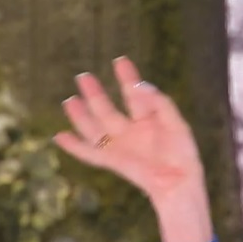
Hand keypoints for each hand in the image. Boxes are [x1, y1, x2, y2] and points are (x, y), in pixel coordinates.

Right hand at [52, 56, 206, 208]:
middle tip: (83, 76)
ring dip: (81, 115)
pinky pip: (90, 153)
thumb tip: (140, 85)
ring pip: (95, 127)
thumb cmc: (183, 153)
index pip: (133, 93)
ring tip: (69, 101)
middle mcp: (131, 130)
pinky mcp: (114, 161)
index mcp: (148, 118)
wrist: (179, 180)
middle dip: (95, 94)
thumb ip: (160, 103)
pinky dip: (74, 146)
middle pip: (107, 108)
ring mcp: (121, 145)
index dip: (127, 77)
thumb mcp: (176, 123)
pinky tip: (59, 137)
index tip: (120, 61)